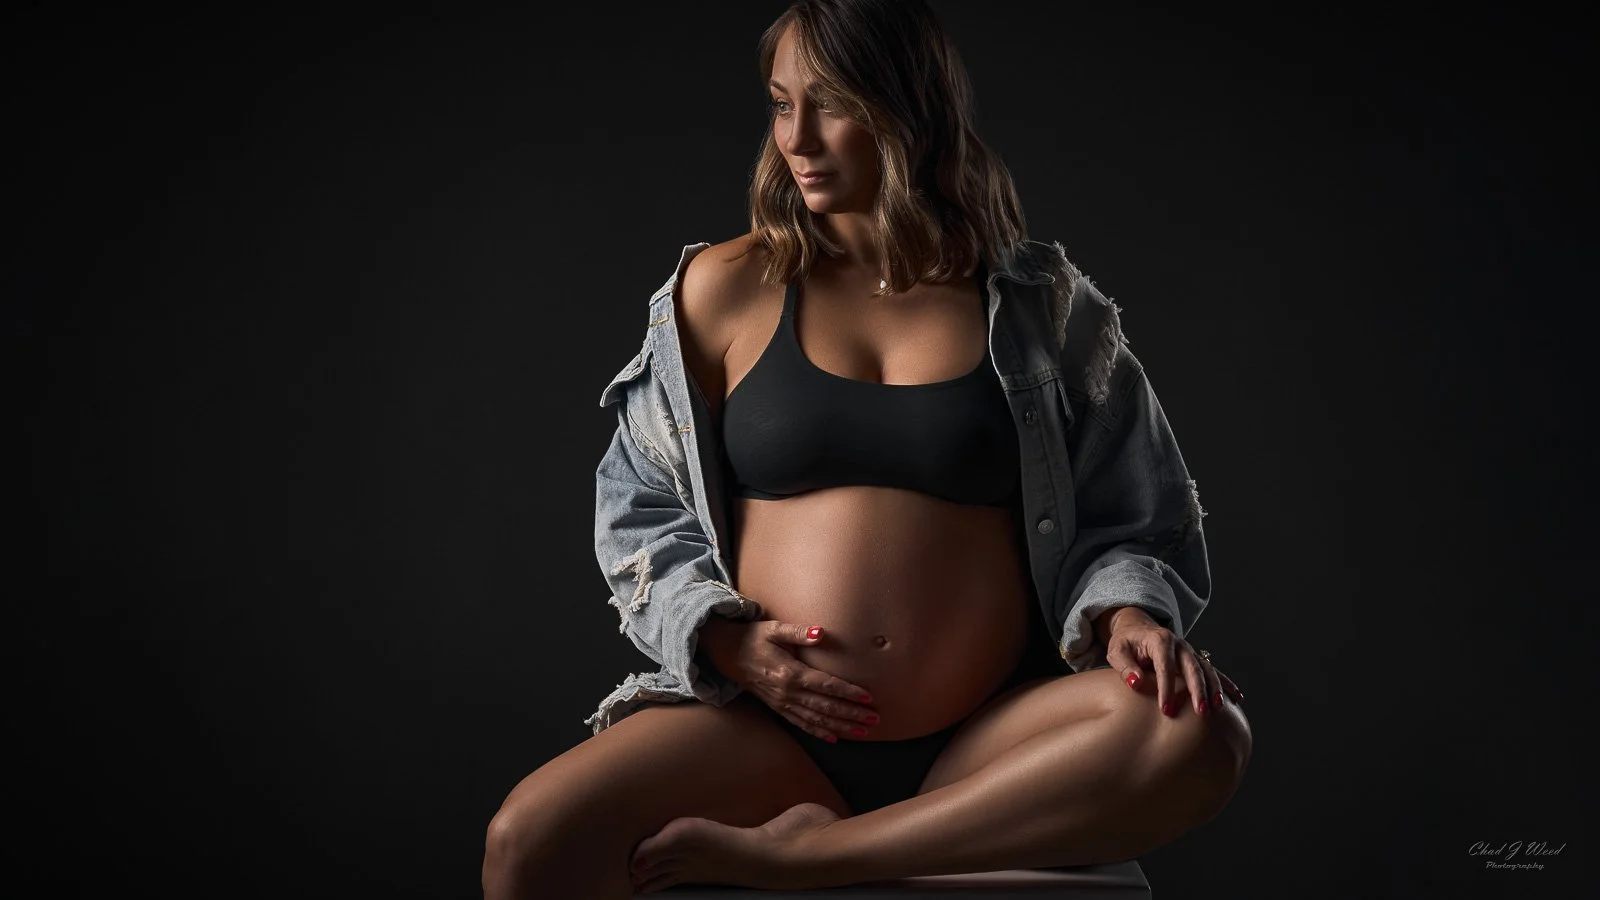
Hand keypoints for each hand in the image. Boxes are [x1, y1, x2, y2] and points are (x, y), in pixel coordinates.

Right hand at [701, 618, 878, 741]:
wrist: (727, 654)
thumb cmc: (754, 638)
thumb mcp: (774, 629)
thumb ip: (798, 632)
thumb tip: (821, 633)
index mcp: (790, 673)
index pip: (825, 685)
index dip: (847, 692)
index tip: (867, 697)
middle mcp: (787, 693)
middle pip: (825, 707)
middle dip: (851, 714)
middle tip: (874, 719)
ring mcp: (782, 703)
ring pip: (816, 720)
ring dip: (841, 727)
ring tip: (863, 731)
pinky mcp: (778, 708)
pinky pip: (801, 724)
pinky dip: (819, 732)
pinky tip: (835, 738)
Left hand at [1103, 608, 1243, 716]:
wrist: (1137, 628)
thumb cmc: (1125, 643)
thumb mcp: (1117, 651)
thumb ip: (1125, 666)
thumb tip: (1135, 682)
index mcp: (1160, 640)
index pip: (1165, 667)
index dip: (1167, 689)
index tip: (1166, 710)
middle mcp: (1179, 645)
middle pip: (1192, 667)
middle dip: (1198, 690)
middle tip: (1200, 711)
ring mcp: (1190, 652)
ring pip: (1206, 669)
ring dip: (1214, 688)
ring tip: (1218, 708)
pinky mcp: (1195, 659)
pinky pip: (1213, 671)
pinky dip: (1225, 683)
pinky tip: (1237, 697)